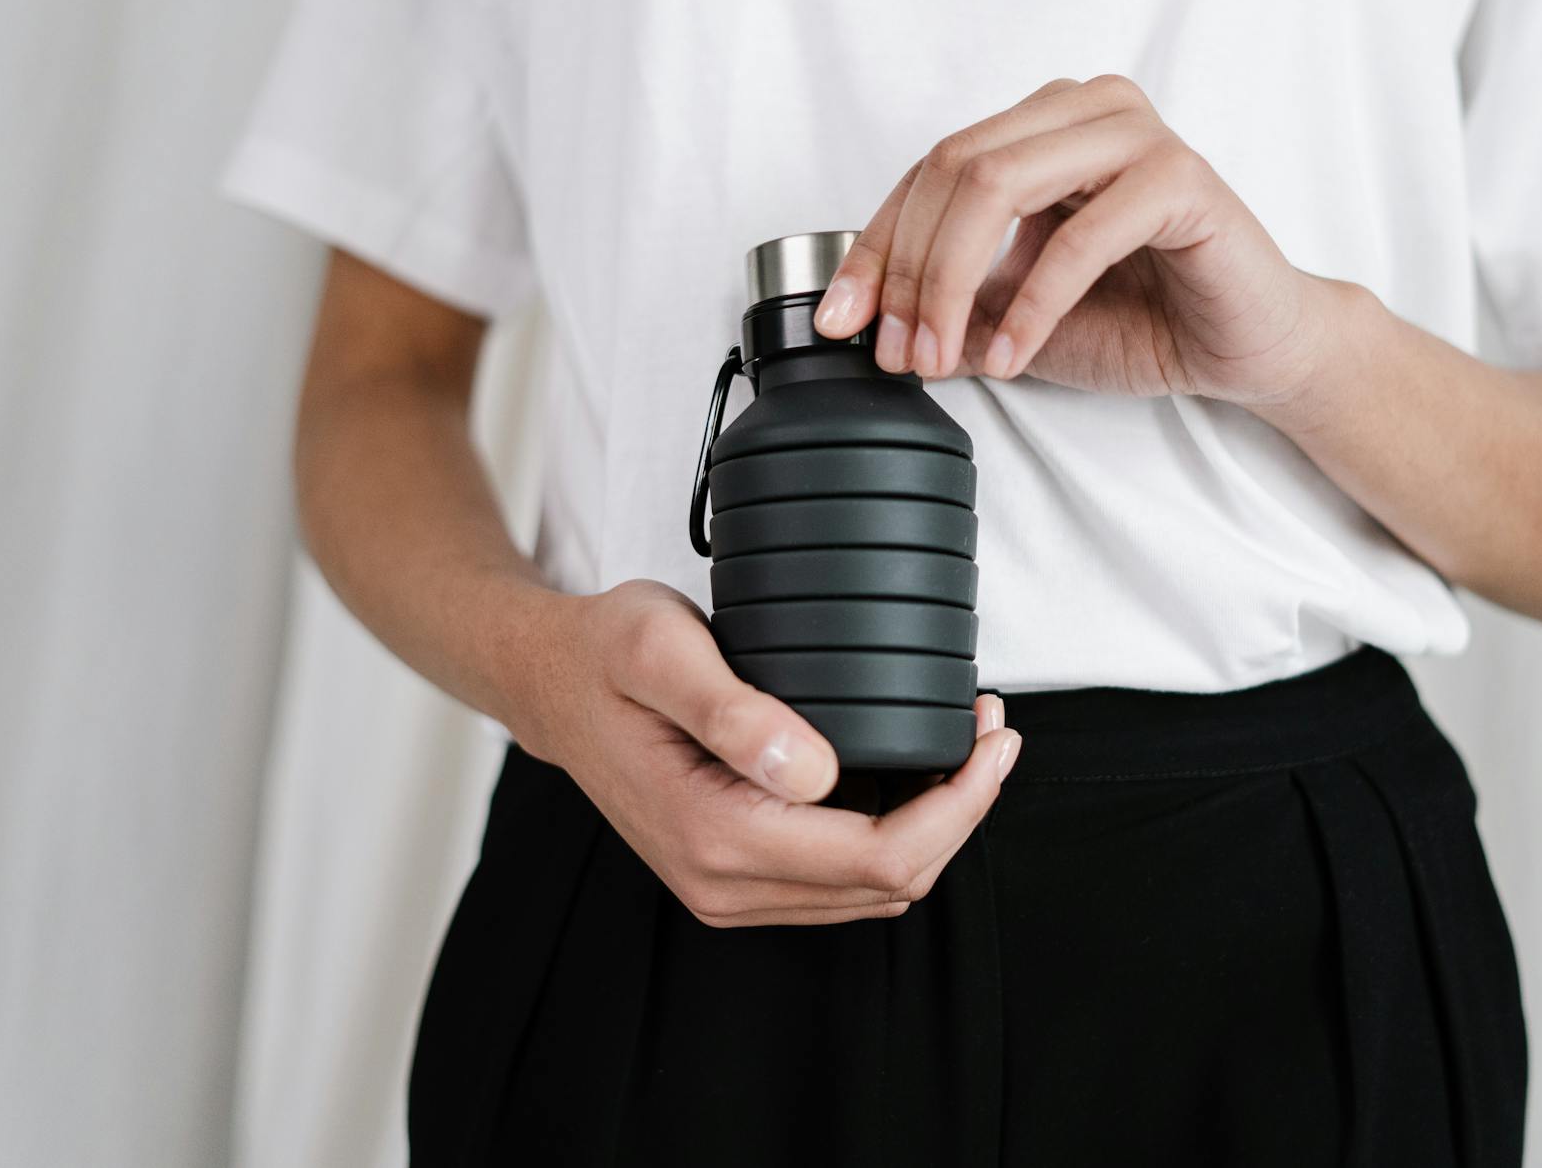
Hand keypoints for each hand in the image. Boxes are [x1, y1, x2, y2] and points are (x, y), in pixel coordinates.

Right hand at [509, 579, 1021, 926]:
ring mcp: (727, 888)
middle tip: (994, 729)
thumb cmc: (604, 654)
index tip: (993, 736)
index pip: (879, 856)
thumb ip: (733, 710)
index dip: (958, 805)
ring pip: (873, 890)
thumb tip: (814, 772)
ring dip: (935, 825)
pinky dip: (896, 832)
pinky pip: (842, 879)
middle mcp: (723, 882)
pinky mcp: (734, 873)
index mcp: (715, 834)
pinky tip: (912, 772)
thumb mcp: (660, 650)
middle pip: (890, 883)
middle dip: (961, 811)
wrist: (548, 683)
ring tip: (966, 743)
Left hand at [812, 74, 1328, 403]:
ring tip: (943, 357)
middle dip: (909, 273)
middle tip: (900, 354)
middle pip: (951, 170)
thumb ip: (952, 305)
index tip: (841, 323)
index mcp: (1041, 126)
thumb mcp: (1015, 318)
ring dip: (952, 284)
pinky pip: (1077, 237)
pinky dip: (1030, 306)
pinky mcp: (1179, 178)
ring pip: (995, 185)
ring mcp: (1134, 134)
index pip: (928, 170)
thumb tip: (867, 321)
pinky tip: (1012, 354)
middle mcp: (1084, 109)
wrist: (1249, 347)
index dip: (875, 248)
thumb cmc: (1145, 318)